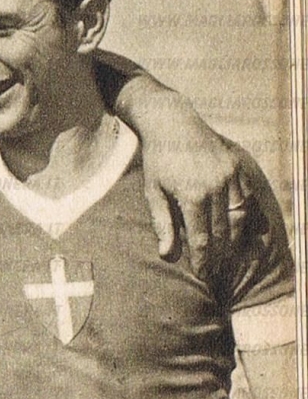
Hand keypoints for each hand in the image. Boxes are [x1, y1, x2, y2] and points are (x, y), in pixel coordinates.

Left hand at [140, 95, 251, 277]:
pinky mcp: (237, 167)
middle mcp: (216, 186)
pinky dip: (244, 218)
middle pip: (223, 232)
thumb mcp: (152, 192)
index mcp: (192, 195)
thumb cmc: (158, 161)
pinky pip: (246, 199)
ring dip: (234, 241)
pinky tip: (238, 232)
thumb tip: (167, 256)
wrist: (172, 123)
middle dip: (219, 255)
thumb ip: (162, 224)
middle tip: (214, 272)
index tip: (202, 275)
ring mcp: (230, 175)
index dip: (203, 260)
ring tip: (226, 257)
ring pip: (238, 218)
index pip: (201, 238)